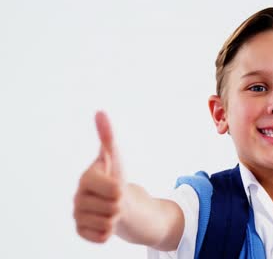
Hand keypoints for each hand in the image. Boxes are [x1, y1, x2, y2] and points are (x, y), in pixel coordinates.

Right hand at [73, 111, 124, 242]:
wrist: (117, 203)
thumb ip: (108, 136)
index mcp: (85, 179)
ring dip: (115, 218)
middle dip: (119, 205)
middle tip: (114, 200)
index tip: (115, 184)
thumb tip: (100, 112)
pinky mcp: (81, 232)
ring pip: (109, 224)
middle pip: (114, 208)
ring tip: (110, 209)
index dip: (121, 190)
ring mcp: (77, 216)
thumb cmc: (116, 178)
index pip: (115, 190)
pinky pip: (102, 237)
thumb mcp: (115, 158)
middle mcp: (76, 198)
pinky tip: (104, 222)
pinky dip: (108, 232)